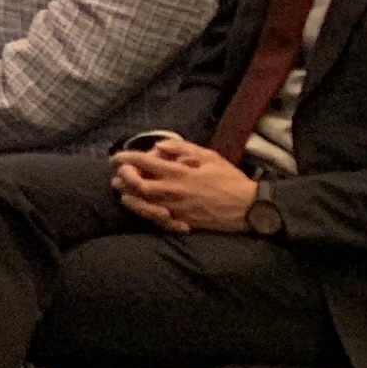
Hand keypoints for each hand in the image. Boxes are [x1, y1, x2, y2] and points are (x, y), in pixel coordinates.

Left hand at [113, 135, 261, 234]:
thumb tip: (159, 145)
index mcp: (179, 172)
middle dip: (122, 177)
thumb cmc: (231, 180)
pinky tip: (141, 207)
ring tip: (122, 191)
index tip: (116, 156)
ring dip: (128, 196)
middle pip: (136, 185)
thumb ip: (182, 148)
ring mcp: (176, 208)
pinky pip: (156, 219)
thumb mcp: (210, 157)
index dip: (125, 158)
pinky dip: (144, 213)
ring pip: (142, 204)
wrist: (250, 208)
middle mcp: (173, 191)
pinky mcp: (182, 222)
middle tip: (118, 173)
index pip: (143, 163)